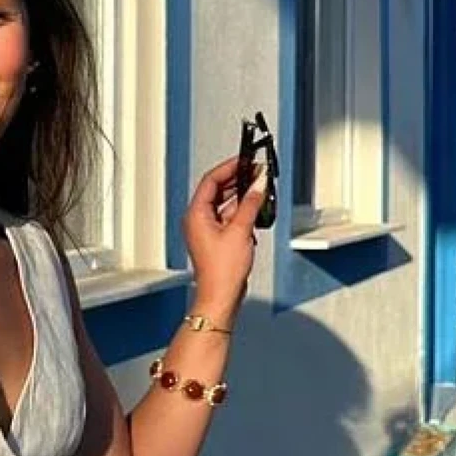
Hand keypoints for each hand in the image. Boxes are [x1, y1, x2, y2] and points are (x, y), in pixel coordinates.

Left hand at [182, 156, 267, 322]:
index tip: (244, 160)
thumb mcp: (240, 231)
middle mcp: (197, 219)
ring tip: (259, 190)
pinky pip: (228, 217)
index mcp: (196, 214)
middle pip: (217, 191)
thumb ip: (250, 205)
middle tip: (256, 173)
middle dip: (238, 181)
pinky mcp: (216, 238)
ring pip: (224, 204)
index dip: (229, 168)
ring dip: (242, 197)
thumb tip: (257, 186)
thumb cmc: (222, 270)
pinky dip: (241, 212)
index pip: (211, 181)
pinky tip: (254, 212)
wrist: (221, 294)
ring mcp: (206, 229)